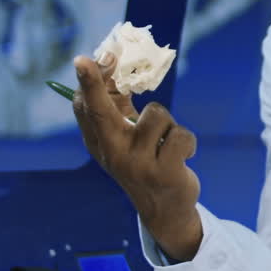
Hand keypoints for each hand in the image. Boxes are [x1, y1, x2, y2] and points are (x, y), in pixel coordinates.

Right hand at [72, 54, 203, 260]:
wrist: (165, 210)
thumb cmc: (145, 161)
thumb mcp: (126, 139)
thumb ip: (119, 106)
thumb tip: (114, 63)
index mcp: (100, 144)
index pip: (86, 109)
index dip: (88, 82)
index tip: (83, 59)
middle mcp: (112, 154)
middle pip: (103, 112)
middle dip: (96, 85)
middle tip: (89, 60)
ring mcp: (136, 165)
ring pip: (158, 115)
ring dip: (169, 124)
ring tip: (167, 144)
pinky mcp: (163, 173)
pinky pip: (181, 134)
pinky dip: (188, 141)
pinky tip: (182, 157)